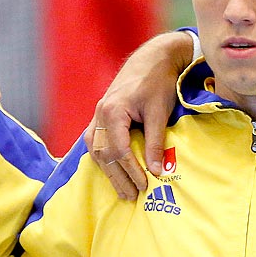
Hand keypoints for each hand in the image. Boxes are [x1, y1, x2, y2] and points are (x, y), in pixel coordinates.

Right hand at [84, 31, 194, 199]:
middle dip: (118, 178)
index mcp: (112, 111)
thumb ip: (156, 142)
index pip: (119, 150)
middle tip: (132, 197)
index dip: (131, 171)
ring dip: (109, 172)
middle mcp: (99, 114)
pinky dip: (104, 160)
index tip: (144, 186)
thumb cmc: (157, 82)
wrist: (152, 59)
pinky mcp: (100, 116)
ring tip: (123, 191)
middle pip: (104, 154)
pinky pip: (96, 143)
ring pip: (96, 151)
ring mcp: (97, 115)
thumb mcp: (159, 112)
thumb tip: (157, 171)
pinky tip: (113, 173)